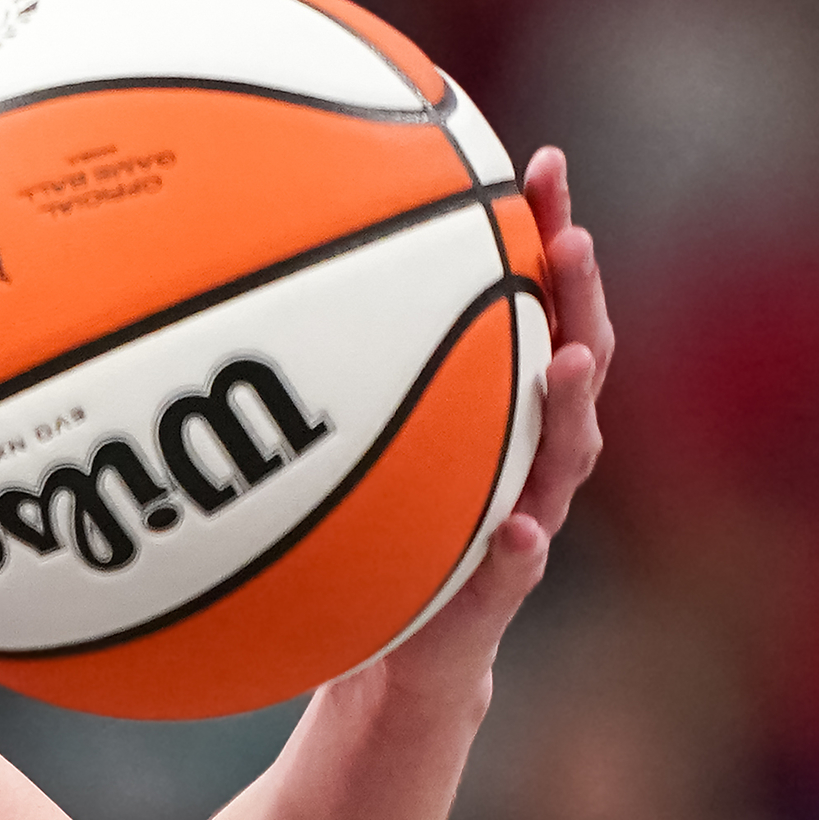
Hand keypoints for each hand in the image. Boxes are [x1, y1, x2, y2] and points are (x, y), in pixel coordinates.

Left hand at [371, 145, 610, 706]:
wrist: (396, 657)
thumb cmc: (372, 534)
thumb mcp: (347, 451)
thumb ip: (323, 381)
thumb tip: (237, 276)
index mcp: (504, 406)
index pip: (539, 303)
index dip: (548, 232)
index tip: (540, 162)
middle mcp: (530, 451)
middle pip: (579, 357)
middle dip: (581, 295)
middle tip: (572, 238)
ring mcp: (528, 518)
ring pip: (568, 454)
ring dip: (571, 404)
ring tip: (568, 361)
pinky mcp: (499, 594)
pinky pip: (515, 571)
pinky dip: (519, 549)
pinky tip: (515, 530)